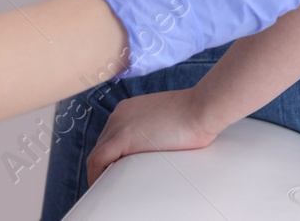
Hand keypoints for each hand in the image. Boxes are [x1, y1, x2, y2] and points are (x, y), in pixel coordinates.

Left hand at [86, 87, 213, 186]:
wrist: (202, 108)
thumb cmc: (194, 116)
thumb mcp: (165, 121)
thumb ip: (152, 132)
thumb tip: (154, 151)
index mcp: (127, 110)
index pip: (109, 139)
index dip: (110, 159)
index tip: (117, 173)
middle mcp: (118, 115)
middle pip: (101, 147)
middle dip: (105, 168)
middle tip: (114, 186)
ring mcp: (119, 124)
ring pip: (97, 155)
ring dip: (101, 174)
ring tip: (111, 190)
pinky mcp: (123, 137)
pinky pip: (98, 160)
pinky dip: (96, 176)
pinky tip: (104, 188)